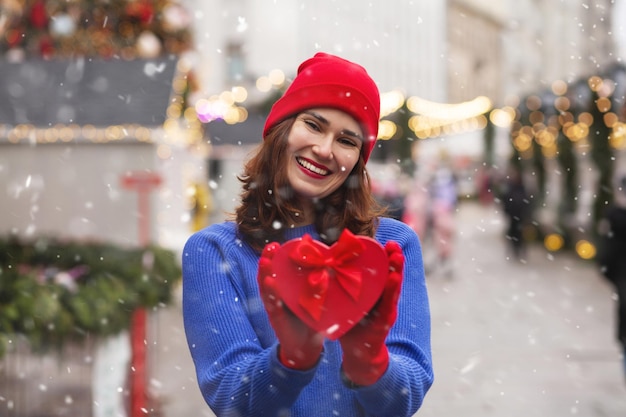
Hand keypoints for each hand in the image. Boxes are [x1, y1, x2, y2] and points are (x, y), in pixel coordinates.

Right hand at [258, 242, 323, 369]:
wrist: (308, 347)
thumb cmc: (313, 321)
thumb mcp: (318, 301)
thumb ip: (322, 286)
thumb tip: (334, 267)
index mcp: (287, 289)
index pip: (280, 270)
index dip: (279, 257)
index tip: (281, 244)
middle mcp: (279, 295)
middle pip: (270, 274)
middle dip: (269, 259)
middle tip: (272, 246)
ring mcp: (275, 306)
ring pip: (266, 287)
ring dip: (264, 273)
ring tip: (265, 260)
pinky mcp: (275, 317)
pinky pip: (271, 304)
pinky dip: (270, 293)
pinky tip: (270, 283)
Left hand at [339, 240, 403, 385]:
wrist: (358, 353)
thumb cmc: (351, 324)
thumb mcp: (346, 302)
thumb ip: (339, 286)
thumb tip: (322, 264)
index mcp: (374, 293)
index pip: (380, 272)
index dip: (384, 257)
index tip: (386, 242)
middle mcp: (383, 300)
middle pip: (390, 276)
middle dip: (394, 260)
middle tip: (394, 245)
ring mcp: (385, 311)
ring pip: (392, 289)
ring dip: (396, 272)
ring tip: (397, 257)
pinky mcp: (383, 323)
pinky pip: (387, 306)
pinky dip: (391, 293)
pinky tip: (394, 280)